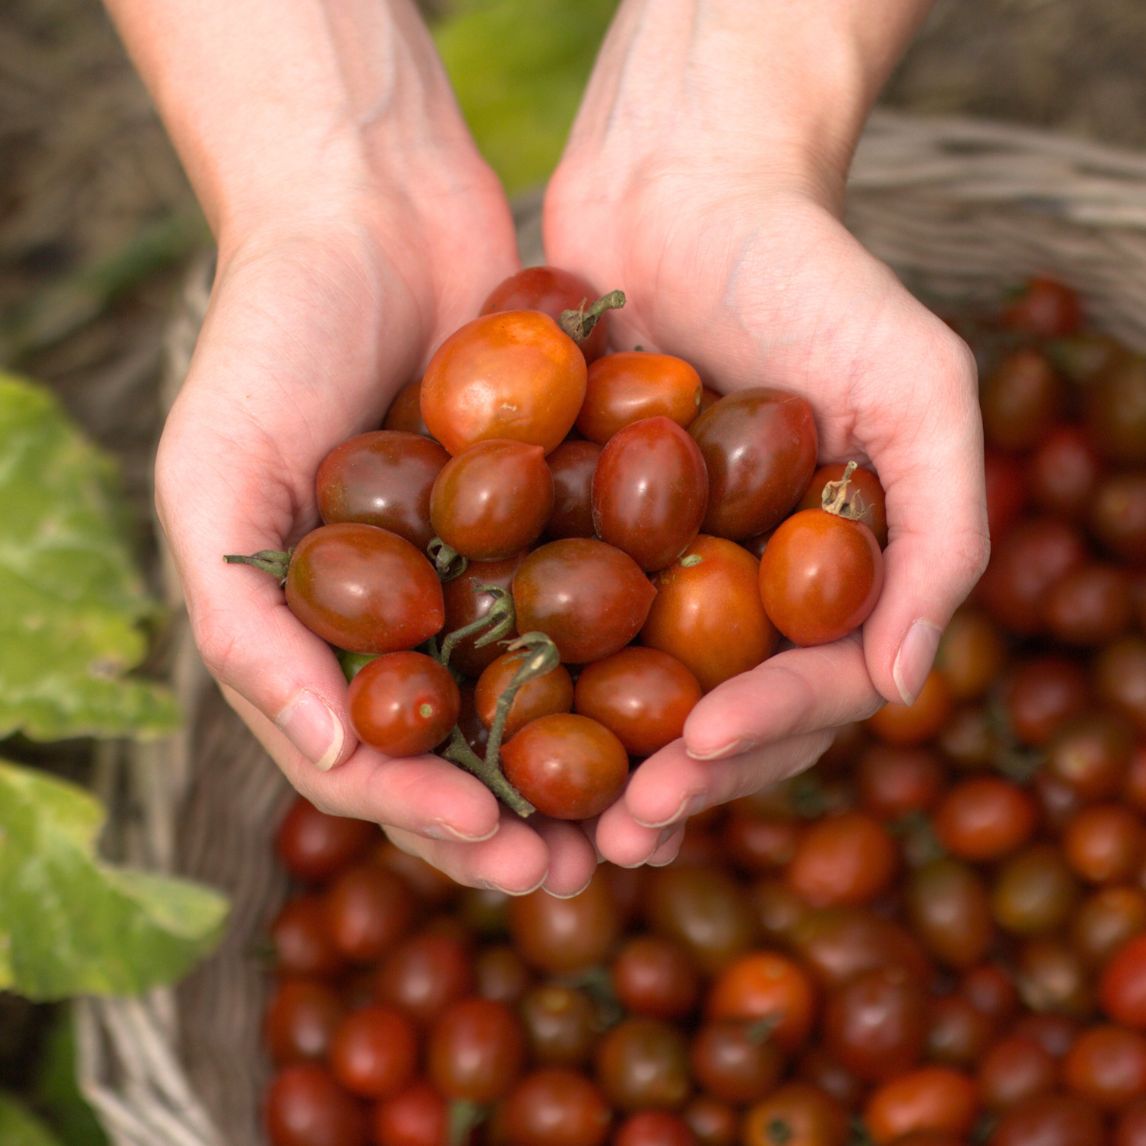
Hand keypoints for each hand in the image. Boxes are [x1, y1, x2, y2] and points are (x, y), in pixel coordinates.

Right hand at [135, 0, 601, 893]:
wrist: (370, 207)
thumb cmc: (269, 336)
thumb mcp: (215, 474)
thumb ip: (249, 624)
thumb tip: (333, 753)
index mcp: (319, 632)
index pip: (369, 757)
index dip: (428, 814)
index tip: (501, 848)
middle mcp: (402, 613)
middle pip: (461, 746)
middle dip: (518, 818)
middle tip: (583, 870)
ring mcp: (475, 567)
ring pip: (537, 695)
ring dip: (584, 764)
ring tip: (644, 812)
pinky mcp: (547, 513)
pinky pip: (591, 601)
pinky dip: (628, 657)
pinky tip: (682, 701)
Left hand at [542, 1, 988, 866]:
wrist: (682, 179)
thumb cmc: (813, 271)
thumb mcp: (915, 384)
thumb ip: (942, 530)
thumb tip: (910, 684)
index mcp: (829, 576)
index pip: (814, 688)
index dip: (766, 731)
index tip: (701, 749)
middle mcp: (745, 585)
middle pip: (720, 714)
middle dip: (676, 778)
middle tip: (620, 831)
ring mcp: (659, 566)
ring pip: (633, 693)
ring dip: (598, 765)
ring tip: (553, 818)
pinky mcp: (573, 532)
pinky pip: (554, 623)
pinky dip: (530, 679)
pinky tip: (486, 723)